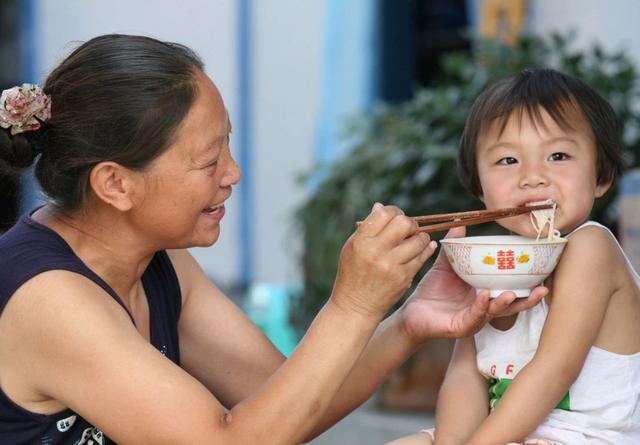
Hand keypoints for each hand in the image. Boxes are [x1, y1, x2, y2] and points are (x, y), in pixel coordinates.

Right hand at [331, 203, 437, 320]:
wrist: (355, 307)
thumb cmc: (352, 274)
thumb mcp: (351, 248)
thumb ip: (367, 227)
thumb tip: (381, 206)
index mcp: (361, 241)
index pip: (384, 214)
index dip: (394, 211)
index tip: (396, 217)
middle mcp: (376, 252)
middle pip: (404, 223)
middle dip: (410, 222)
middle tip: (409, 228)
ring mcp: (391, 266)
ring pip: (418, 239)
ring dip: (420, 236)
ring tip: (416, 239)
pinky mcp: (403, 278)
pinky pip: (422, 257)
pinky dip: (426, 249)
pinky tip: (426, 247)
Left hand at [400, 226, 547, 339]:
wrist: (411, 312)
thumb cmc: (432, 291)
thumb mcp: (446, 266)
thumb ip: (455, 247)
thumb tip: (460, 224)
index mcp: (485, 294)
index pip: (511, 289)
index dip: (527, 284)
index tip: (542, 273)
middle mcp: (484, 308)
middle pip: (511, 305)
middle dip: (528, 299)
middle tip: (542, 290)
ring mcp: (474, 319)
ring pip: (495, 313)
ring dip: (505, 304)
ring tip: (511, 294)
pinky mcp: (460, 327)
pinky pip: (473, 317)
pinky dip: (480, 307)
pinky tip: (483, 296)